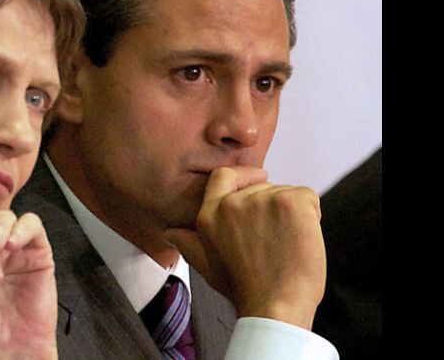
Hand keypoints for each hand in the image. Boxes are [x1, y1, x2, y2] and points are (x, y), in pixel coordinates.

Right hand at [163, 166, 325, 329]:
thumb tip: (170, 233)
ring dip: (293, 214)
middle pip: (262, 187)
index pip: (223, 176)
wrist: (274, 307)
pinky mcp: (290, 202)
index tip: (259, 177)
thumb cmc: (245, 289)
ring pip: (286, 192)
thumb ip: (188, 242)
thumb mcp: (206, 265)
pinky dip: (312, 214)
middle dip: (274, 208)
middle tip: (277, 240)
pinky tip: (302, 238)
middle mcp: (232, 203)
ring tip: (287, 244)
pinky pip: (308, 196)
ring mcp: (262, 200)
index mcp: (209, 215)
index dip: (244, 175)